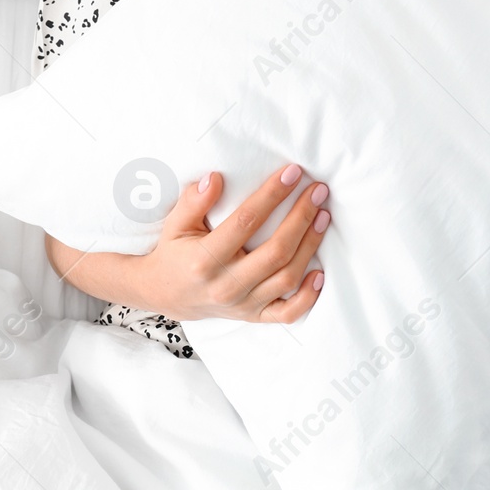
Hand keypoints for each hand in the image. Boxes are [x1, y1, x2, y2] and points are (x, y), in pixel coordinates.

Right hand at [129, 162, 329, 323]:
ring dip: (310, 246)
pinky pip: (287, 313)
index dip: (272, 195)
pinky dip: (308, 296)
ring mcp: (242, 304)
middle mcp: (226, 285)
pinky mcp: (253, 316)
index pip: (246, 222)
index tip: (293, 173)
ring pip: (287, 277)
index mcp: (205, 259)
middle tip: (318, 191)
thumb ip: (193, 201)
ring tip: (323, 217)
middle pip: (276, 251)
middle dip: (302, 217)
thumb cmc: (175, 252)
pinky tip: (320, 272)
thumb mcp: (175, 224)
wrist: (166, 294)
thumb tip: (215, 178)